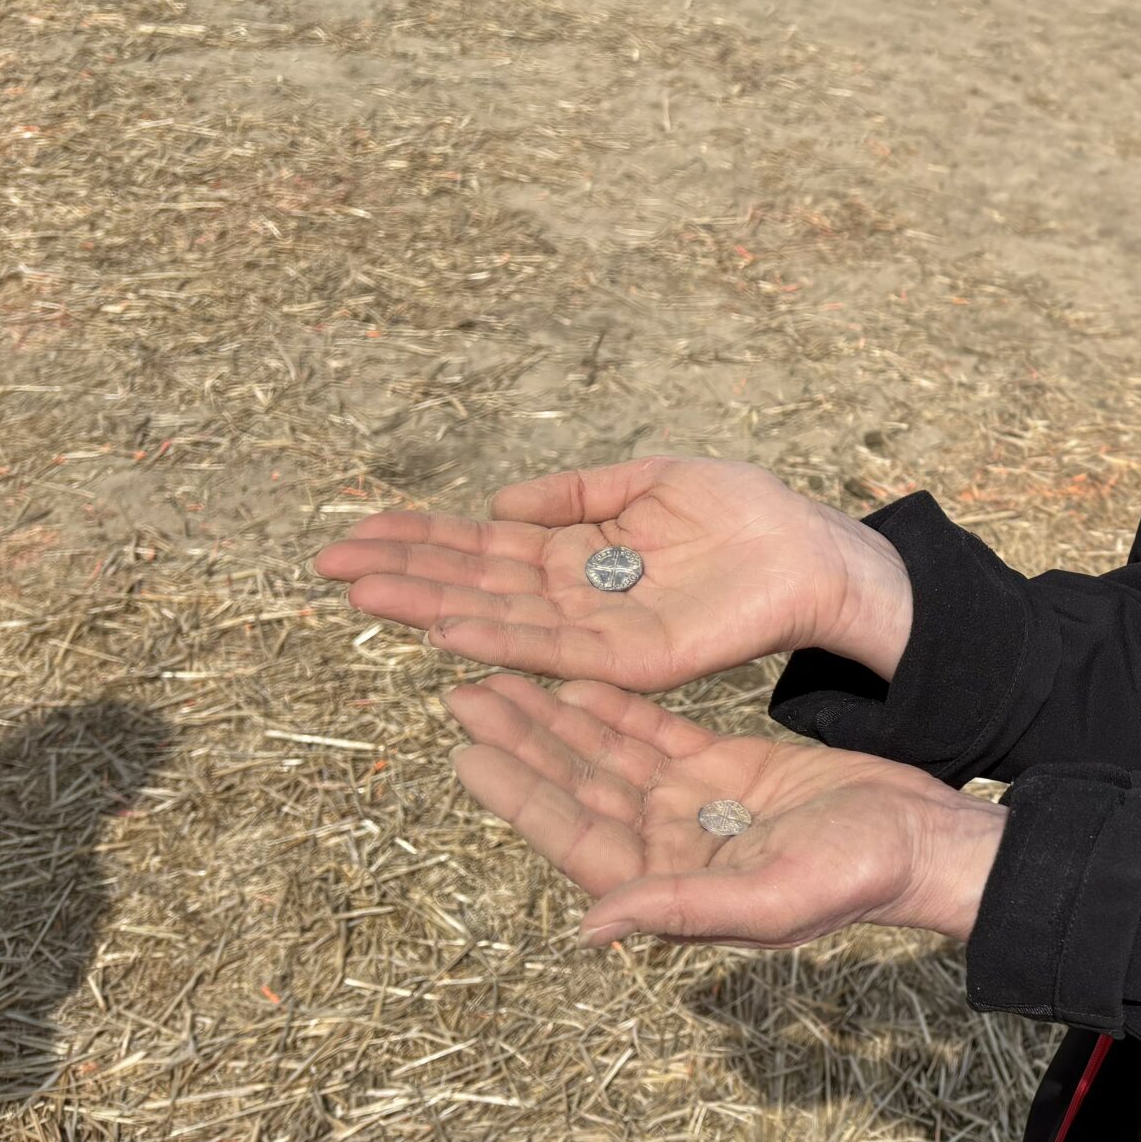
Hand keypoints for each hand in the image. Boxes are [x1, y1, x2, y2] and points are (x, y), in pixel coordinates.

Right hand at [315, 458, 910, 690]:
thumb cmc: (744, 513)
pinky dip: (499, 639)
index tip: (353, 534)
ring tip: (365, 592)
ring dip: (431, 607)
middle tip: (327, 565)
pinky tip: (447, 627)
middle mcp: (576, 598)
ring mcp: (600, 633)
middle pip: (474, 586)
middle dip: (404, 575)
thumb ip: (574, 494)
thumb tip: (496, 507)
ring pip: (499, 620)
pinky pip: (555, 650)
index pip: (481, 549)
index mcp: (577, 554)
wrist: (813, 552)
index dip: (419, 542)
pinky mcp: (633, 660)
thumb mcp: (649, 481)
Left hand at [444, 675, 1002, 944]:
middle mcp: (667, 848)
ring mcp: (694, 808)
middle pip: (579, 788)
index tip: (468, 753)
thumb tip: (591, 926)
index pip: (576, 835)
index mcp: (668, 885)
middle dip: (523, 742)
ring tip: (500, 679)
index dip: (521, 795)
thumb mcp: (771, 898)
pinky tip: (577, 678)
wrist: (923, 841)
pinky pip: (654, 736)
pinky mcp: (725, 771)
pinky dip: (615, 708)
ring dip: (556, 719)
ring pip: (607, 757)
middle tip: (466, 693)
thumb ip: (680, 908)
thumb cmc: (858, 878)